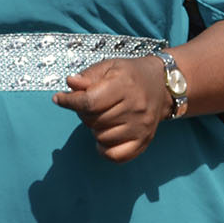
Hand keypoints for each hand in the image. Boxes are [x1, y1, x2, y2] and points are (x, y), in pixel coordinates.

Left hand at [53, 57, 170, 161]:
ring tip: (104, 116)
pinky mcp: (144, 140)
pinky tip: (105, 136)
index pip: (90, 101)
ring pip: (101, 138)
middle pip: (93, 120)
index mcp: (125, 85)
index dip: (69, 101)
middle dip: (84, 112)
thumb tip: (70, 83)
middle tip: (92, 104)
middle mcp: (135, 106)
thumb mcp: (110, 67)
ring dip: (95, 129)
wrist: (163, 85)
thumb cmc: (132, 75)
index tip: (59, 98)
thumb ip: (88, 75)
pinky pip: (115, 156)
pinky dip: (105, 149)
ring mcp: (140, 126)